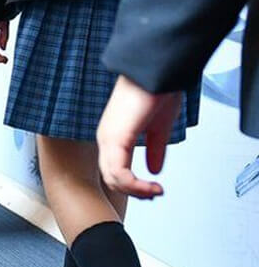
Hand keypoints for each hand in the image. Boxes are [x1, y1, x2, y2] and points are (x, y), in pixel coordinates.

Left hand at [97, 75, 183, 198]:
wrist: (157, 72)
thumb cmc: (157, 90)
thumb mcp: (159, 127)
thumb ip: (155, 149)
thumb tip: (155, 170)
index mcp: (114, 135)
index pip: (115, 170)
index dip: (133, 185)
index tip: (153, 190)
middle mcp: (106, 138)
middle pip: (111, 177)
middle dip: (134, 191)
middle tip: (154, 194)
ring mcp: (108, 138)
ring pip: (113, 178)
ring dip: (136, 191)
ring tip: (156, 191)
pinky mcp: (115, 138)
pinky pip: (119, 172)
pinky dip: (135, 185)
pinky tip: (152, 186)